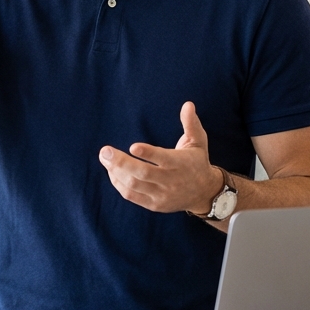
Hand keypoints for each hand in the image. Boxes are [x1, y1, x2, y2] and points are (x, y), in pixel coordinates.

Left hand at [99, 102, 219, 214]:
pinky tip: (112, 172)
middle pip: (143, 173)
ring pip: (134, 185)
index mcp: (180, 163)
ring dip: (116, 172)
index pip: (163, 159)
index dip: (148, 153)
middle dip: (121, 162)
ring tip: (105, 159)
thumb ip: (191, 123)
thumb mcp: (198, 141)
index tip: (133, 146)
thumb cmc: (197, 162)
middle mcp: (171, 180)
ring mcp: (162, 194)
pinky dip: (119, 184)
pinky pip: (132, 196)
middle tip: (105, 151)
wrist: (204, 193)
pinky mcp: (154, 204)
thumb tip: (188, 104)